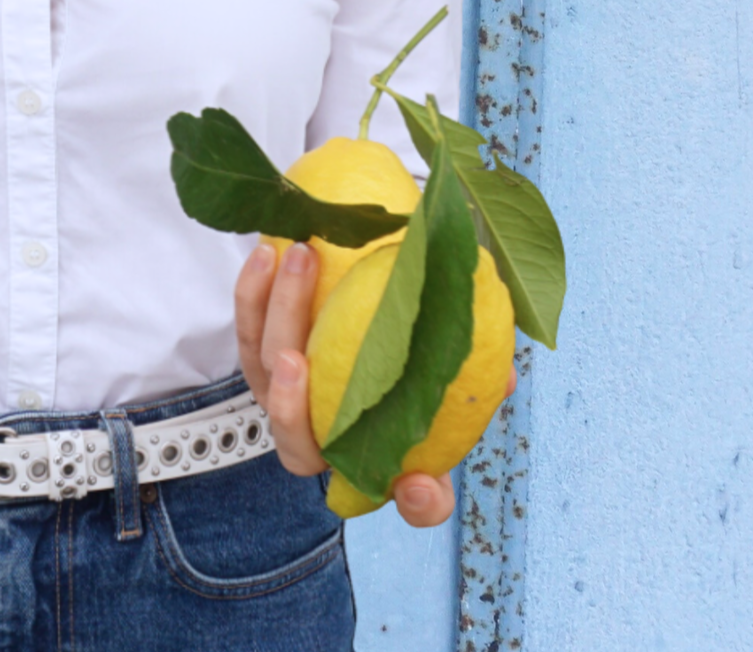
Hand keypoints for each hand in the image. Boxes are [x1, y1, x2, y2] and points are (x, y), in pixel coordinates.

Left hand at [235, 241, 493, 529]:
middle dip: (292, 410)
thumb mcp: (446, 362)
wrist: (360, 310)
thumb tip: (504, 373)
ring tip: (301, 259)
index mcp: (388, 454)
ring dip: (279, 315)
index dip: (417, 500)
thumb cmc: (414, 350)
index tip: (416, 482)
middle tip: (299, 360)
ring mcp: (287, 401)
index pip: (413, 499)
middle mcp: (328, 440)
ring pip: (266, 372)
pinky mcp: (259, 358)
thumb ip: (469, 368)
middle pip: (299, 445)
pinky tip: (268, 252)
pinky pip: (247, 327)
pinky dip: (253, 291)